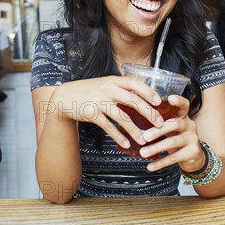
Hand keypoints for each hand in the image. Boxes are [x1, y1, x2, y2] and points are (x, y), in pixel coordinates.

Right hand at [49, 76, 163, 149]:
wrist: (65, 97)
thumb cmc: (88, 91)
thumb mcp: (104, 84)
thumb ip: (120, 88)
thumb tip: (142, 95)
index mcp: (113, 80)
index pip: (135, 83)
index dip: (148, 92)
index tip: (158, 102)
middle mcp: (107, 89)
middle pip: (133, 101)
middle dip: (149, 113)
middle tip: (159, 124)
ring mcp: (99, 101)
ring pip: (122, 117)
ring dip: (135, 130)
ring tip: (144, 140)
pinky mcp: (92, 114)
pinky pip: (109, 127)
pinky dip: (119, 136)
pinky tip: (127, 144)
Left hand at [137, 94, 205, 172]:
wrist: (194, 157)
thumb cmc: (177, 138)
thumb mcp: (171, 128)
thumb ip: (159, 123)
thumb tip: (134, 119)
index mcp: (183, 116)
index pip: (184, 105)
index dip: (178, 101)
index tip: (170, 98)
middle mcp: (189, 125)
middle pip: (175, 124)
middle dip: (158, 130)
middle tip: (144, 136)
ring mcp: (192, 139)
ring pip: (173, 142)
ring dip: (156, 148)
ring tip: (143, 152)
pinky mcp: (192, 152)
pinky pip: (174, 157)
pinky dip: (161, 162)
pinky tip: (150, 166)